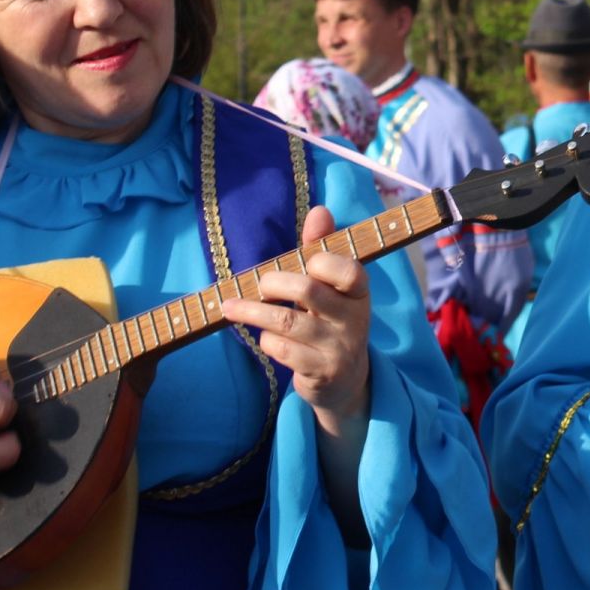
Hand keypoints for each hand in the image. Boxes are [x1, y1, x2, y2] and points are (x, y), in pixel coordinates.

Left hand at [221, 205, 371, 434]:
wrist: (346, 380)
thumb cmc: (331, 319)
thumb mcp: (332, 287)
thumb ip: (323, 248)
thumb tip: (319, 210)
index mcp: (359, 293)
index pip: (348, 270)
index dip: (321, 262)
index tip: (306, 263)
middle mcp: (355, 320)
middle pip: (307, 291)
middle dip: (273, 283)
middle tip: (261, 284)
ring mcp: (339, 348)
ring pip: (287, 322)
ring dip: (252, 311)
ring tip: (230, 306)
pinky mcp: (321, 372)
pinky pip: (282, 350)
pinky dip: (265, 340)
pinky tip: (264, 337)